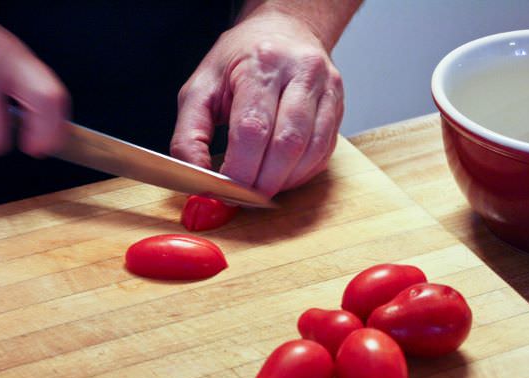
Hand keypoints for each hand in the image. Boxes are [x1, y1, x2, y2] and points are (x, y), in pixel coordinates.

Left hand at [170, 10, 343, 196]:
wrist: (285, 30)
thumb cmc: (241, 60)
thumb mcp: (201, 87)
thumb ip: (189, 134)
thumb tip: (196, 177)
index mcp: (262, 64)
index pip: (253, 129)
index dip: (238, 170)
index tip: (223, 190)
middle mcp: (301, 73)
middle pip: (286, 145)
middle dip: (261, 183)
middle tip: (241, 198)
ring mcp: (327, 89)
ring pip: (310, 153)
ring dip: (282, 182)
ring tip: (258, 188)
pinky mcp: (339, 106)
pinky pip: (323, 153)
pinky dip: (299, 175)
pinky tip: (280, 175)